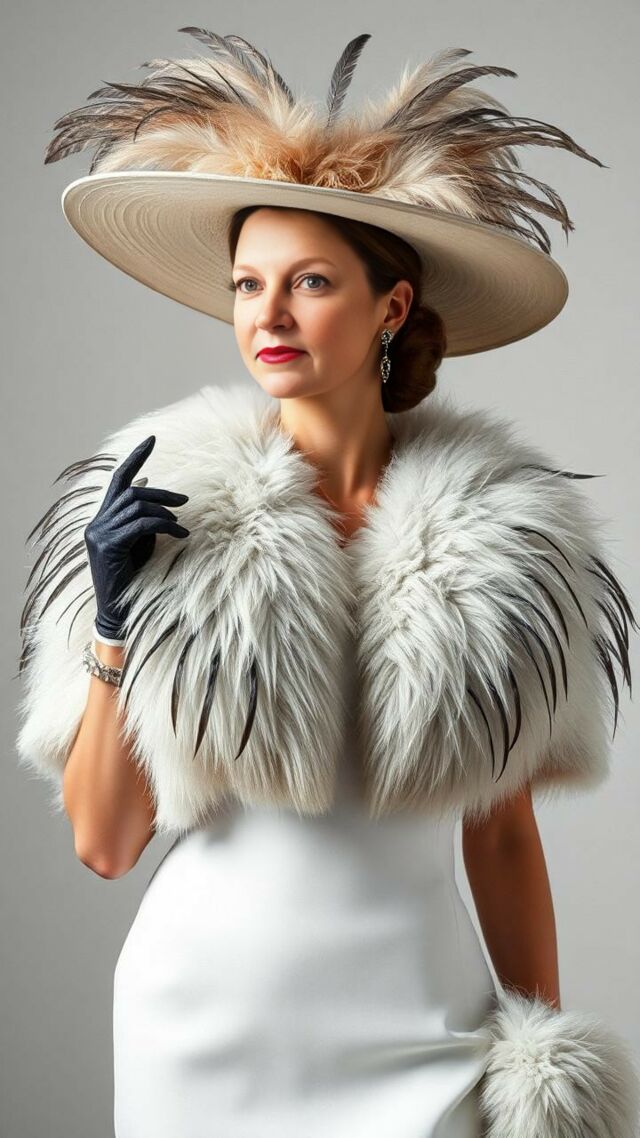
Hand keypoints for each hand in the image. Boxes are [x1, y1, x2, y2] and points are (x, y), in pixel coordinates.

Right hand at [84, 435, 188, 639]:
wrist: (116, 608)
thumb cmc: (131, 575)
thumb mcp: (138, 540)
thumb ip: (142, 515)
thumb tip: (150, 484)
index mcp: (103, 518)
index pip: (119, 480)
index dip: (136, 458)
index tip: (151, 440)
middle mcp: (97, 522)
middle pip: (133, 492)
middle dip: (162, 495)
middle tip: (184, 502)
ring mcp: (99, 533)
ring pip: (137, 507)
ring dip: (164, 514)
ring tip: (180, 526)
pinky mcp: (108, 545)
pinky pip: (141, 525)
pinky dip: (164, 526)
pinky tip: (179, 535)